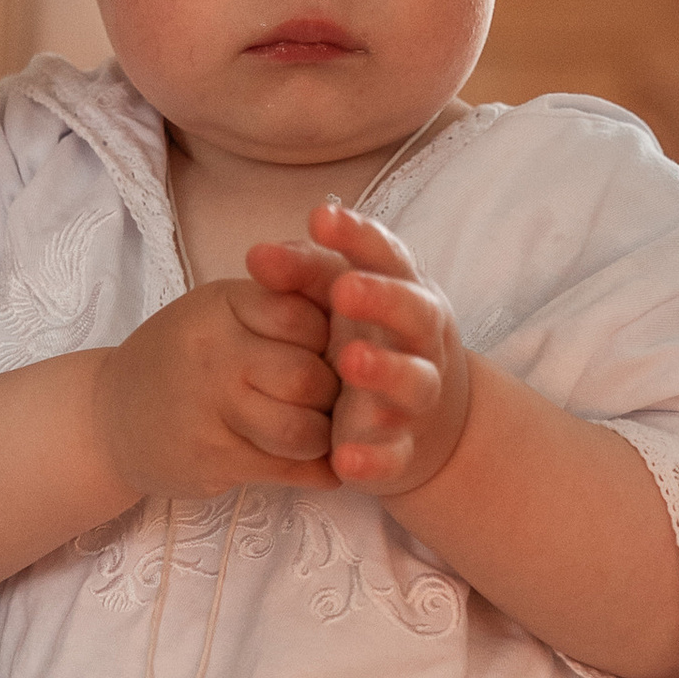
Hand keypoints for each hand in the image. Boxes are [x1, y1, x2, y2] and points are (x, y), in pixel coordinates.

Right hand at [94, 280, 337, 501]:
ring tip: (322, 434)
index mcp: (222, 306)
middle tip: (334, 401)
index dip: (332, 339)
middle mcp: (214, 353)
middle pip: (307, 376)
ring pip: (302, 430)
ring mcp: (210, 409)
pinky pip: (287, 470)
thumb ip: (280, 305)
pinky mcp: (212, 459)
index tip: (334, 353)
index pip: (303, 316)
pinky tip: (323, 467)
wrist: (108, 420)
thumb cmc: (179, 360)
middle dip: (334, 394)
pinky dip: (318, 472)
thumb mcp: (219, 312)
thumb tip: (362, 312)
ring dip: (324, 438)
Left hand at [276, 202, 469, 496]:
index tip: (319, 218)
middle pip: (415, 315)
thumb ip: (300, 274)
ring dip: (386, 372)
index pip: (389, 257)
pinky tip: (343, 460)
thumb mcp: (336, 302)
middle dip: (384, 300)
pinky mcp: (402, 448)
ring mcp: (416, 397)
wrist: (422, 421)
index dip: (359, 237)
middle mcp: (419, 342)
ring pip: (414, 383)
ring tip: (350, 361)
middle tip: (344, 290)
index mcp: (405, 293)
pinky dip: (373, 459)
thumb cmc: (368, 339)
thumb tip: (256, 254)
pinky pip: (394, 455)